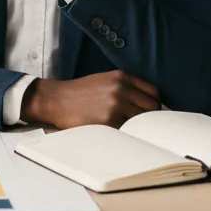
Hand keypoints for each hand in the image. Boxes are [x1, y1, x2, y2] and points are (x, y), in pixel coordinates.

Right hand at [23, 71, 160, 128]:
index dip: (154, 103)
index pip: (154, 92)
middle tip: (139, 123)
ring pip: (142, 120)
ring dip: (138, 127)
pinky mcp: (109, 121)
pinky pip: (128, 130)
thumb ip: (126, 87)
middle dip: (149, 117)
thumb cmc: (80, 92)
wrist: (56, 99)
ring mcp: (115, 105)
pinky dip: (126, 133)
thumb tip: (149, 104)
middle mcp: (121, 88)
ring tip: (128, 128)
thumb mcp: (105, 80)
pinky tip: (117, 132)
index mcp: (122, 77)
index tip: (149, 111)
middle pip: (152, 107)